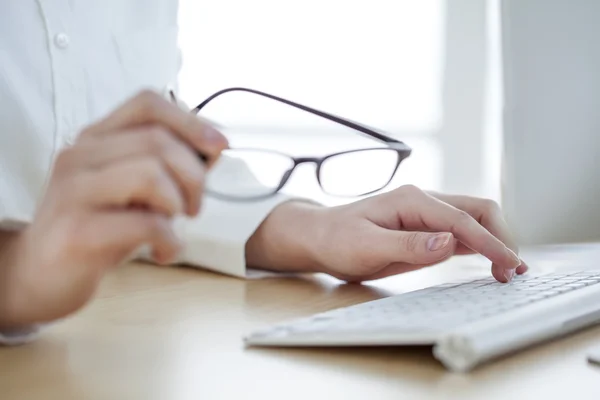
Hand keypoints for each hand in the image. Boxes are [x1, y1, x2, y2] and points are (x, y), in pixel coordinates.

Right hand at [0, 90, 226, 327]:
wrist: (41, 275)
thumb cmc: (99, 228)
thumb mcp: (135, 190)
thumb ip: (168, 165)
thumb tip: (216, 146)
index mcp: (96, 139)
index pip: (147, 104)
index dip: (191, 120)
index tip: (219, 146)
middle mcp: (80, 155)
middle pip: (158, 141)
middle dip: (193, 176)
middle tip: (193, 208)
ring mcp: (73, 191)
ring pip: (150, 174)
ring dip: (178, 204)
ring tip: (173, 226)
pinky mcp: (76, 230)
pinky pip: (144, 223)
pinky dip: (169, 241)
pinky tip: (163, 253)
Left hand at [247, 185, 526, 282]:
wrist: (320, 237)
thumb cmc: (338, 241)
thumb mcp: (367, 247)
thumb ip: (409, 245)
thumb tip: (449, 243)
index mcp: (412, 200)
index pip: (462, 221)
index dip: (489, 243)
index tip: (508, 265)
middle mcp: (424, 201)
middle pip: (477, 210)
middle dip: (501, 236)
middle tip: (512, 270)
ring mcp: (426, 213)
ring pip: (473, 220)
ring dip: (494, 241)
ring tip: (509, 270)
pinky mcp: (425, 228)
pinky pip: (461, 232)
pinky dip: (480, 246)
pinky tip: (489, 262)